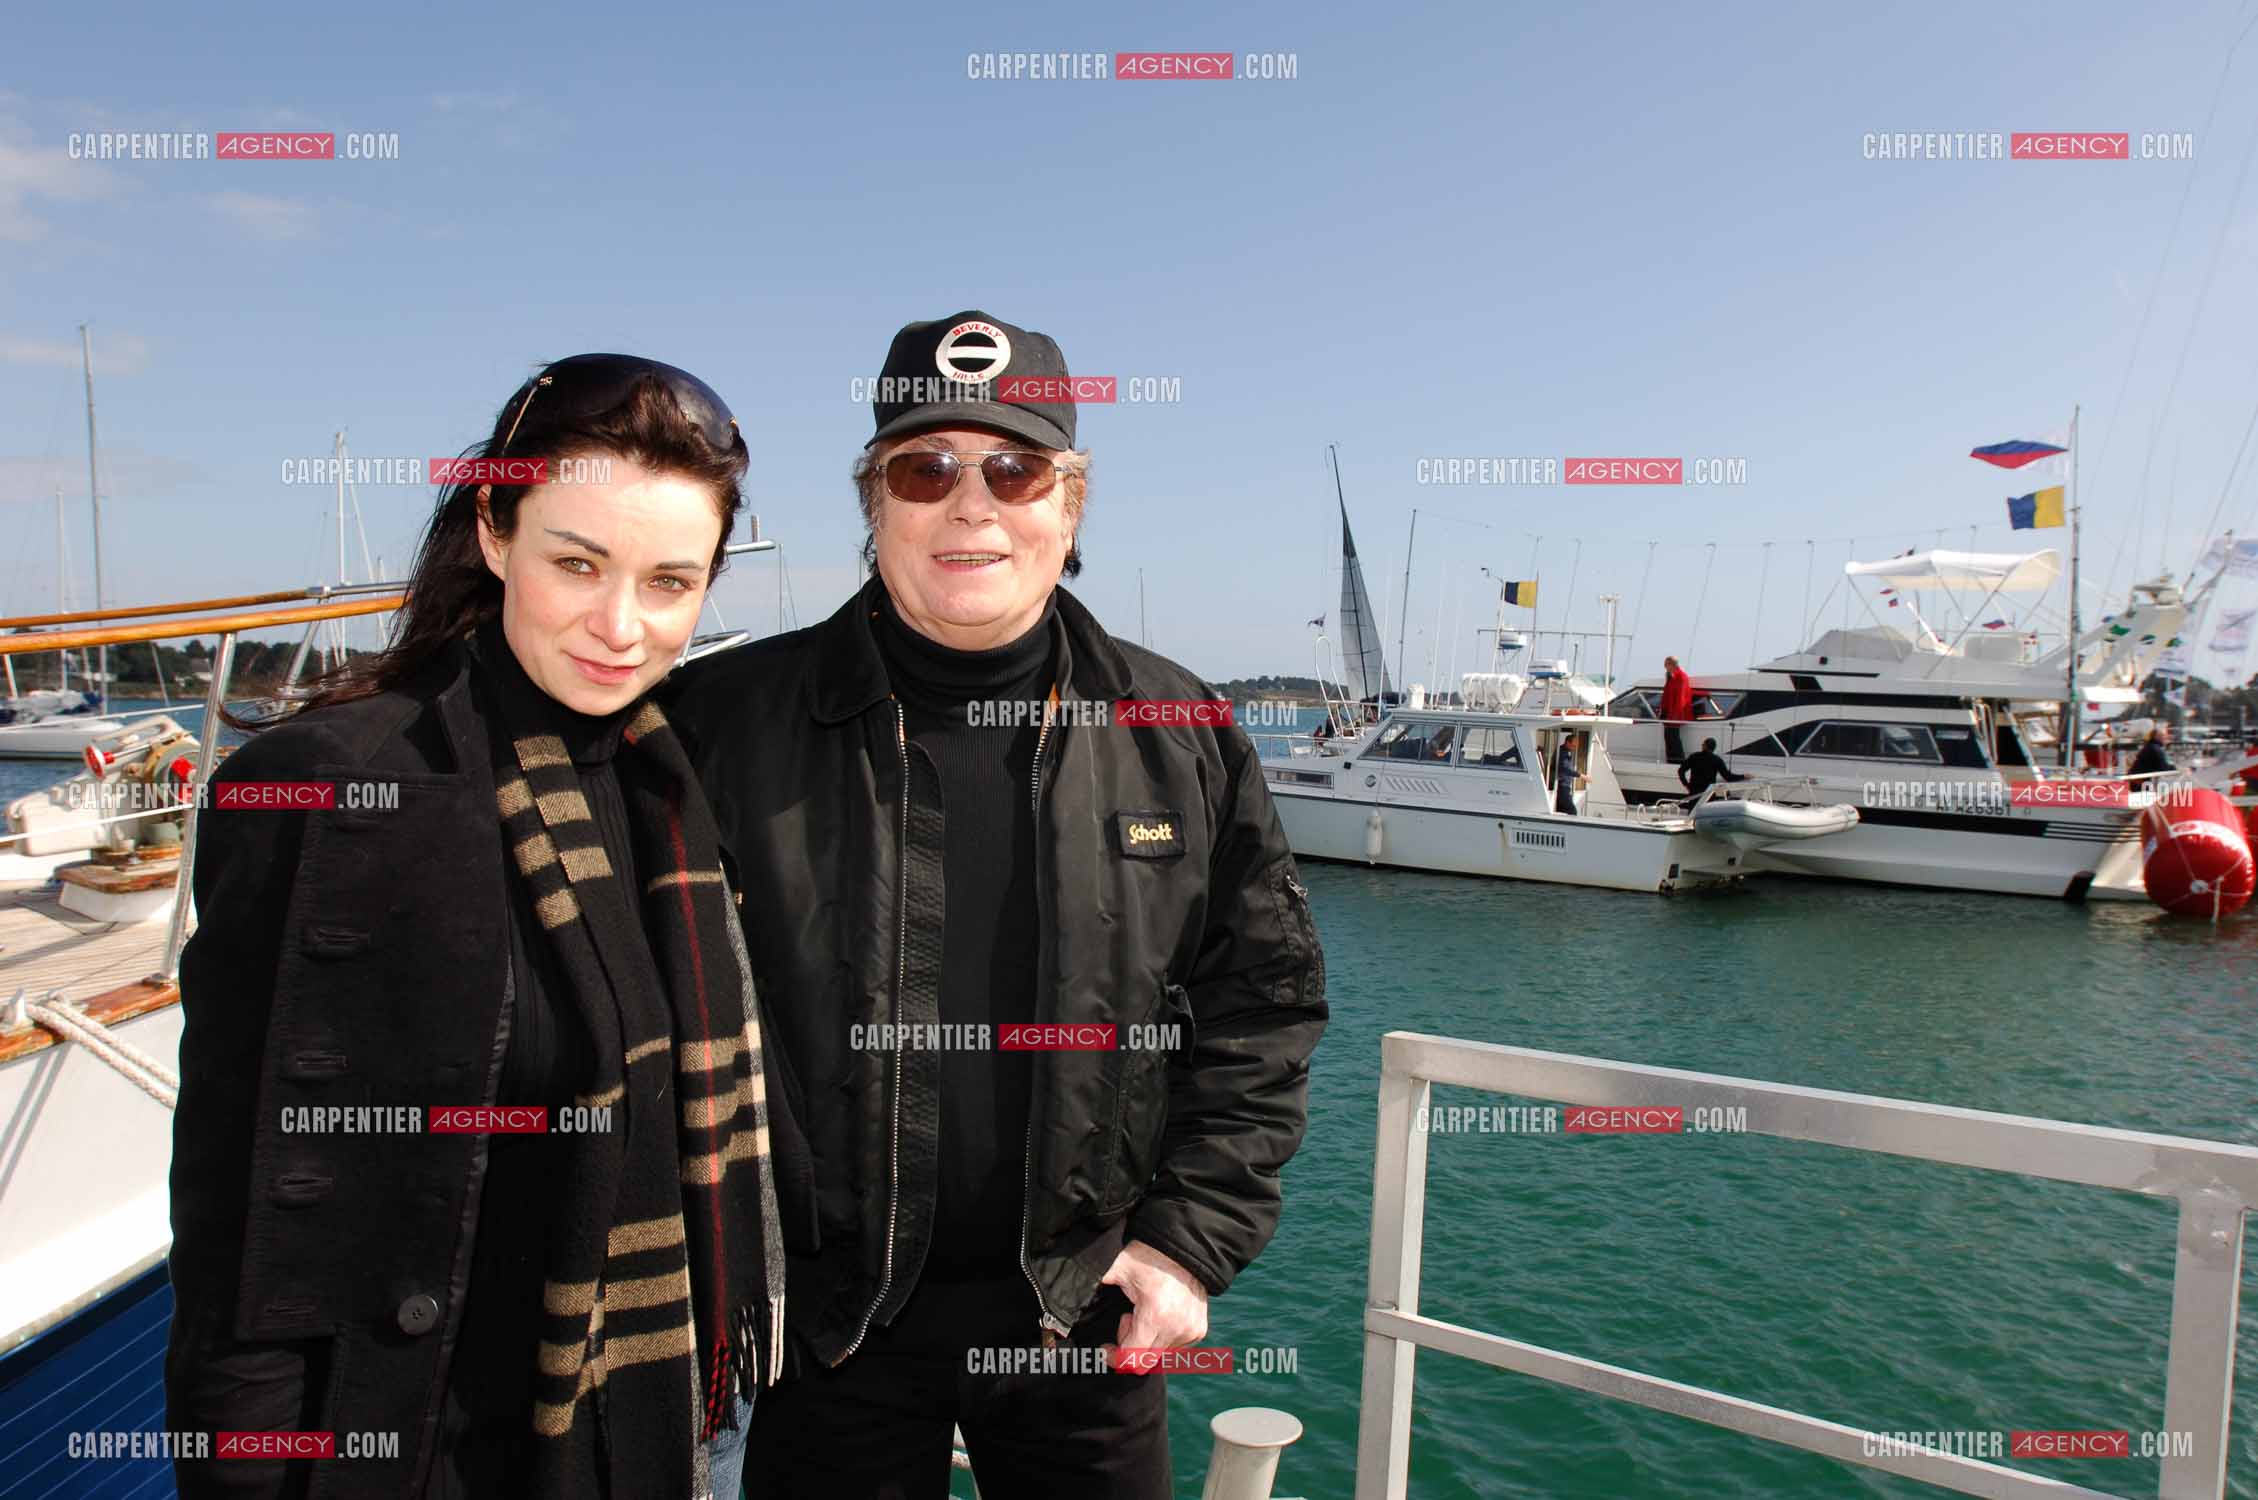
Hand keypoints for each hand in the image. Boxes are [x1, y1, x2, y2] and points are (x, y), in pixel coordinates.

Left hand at [1099, 1239, 1208, 1373]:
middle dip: (1128, 1347)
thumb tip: (1065, 1290)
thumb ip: (1092, 1281)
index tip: (1105, 1347)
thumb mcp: (1117, 1267)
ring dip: (1145, 1341)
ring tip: (1142, 1313)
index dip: (1114, 1358)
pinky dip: (1160, 1337)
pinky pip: (1173, 1348)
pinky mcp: (1198, 1331)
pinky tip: (1158, 1314)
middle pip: (1144, 1362)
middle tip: (1126, 1320)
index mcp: (1155, 1316)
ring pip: (1158, 1356)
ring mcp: (1190, 1331)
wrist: (1183, 1249)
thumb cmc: (1148, 1257)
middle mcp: (1176, 1329)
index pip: (1131, 1359)